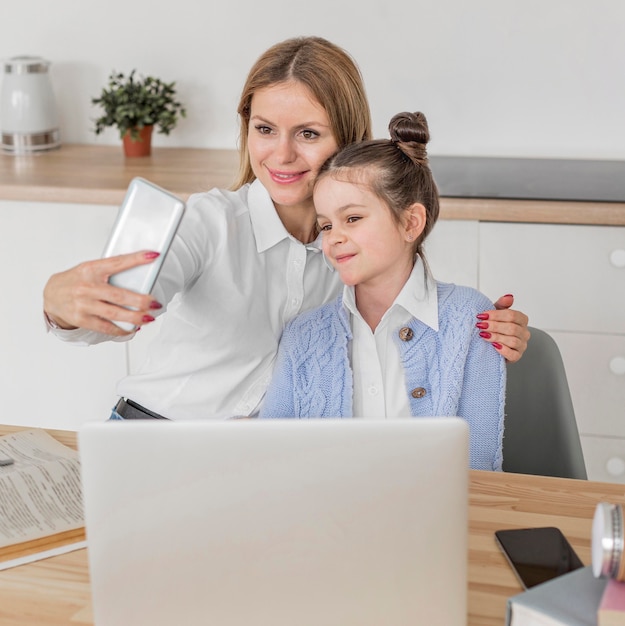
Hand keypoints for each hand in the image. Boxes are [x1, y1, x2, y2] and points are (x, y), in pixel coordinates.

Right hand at [43, 251, 162, 335]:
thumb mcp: (90, 269)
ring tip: (149, 318)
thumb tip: (139, 275)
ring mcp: (83, 304)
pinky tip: (132, 329)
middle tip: (156, 304)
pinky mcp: (81, 319)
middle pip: (119, 295)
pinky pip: (105, 327)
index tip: (153, 255)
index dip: (137, 259)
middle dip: (141, 301)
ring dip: (135, 318)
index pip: (117, 262)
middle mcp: (87, 287)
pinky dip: (121, 329)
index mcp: (91, 269)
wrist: (51, 294)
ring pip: (115, 313)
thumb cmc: (76, 280)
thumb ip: (110, 272)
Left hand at [476, 294, 529, 362]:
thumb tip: (509, 296)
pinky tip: (493, 346)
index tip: (482, 315)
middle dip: (494, 326)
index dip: (496, 315)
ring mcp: (522, 345)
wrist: (491, 343)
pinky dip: (503, 350)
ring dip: (496, 337)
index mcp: (521, 319)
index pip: (512, 315)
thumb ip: (502, 305)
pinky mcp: (517, 356)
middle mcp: (524, 332)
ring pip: (512, 340)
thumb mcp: (496, 314)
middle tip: (480, 325)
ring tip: (483, 335)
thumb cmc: (495, 326)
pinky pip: (513, 354)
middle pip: (512, 328)